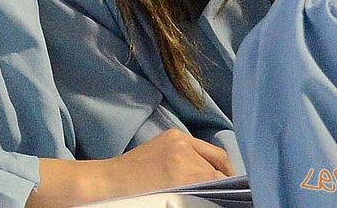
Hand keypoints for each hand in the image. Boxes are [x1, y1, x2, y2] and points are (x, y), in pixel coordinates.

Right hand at [30, 131, 231, 207]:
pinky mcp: (183, 178)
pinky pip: (208, 189)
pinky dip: (208, 196)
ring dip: (213, 190)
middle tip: (217, 193)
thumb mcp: (159, 153)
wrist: (111, 181)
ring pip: (214, 179)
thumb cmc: (132, 173)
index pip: (215, 154)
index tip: (225, 183)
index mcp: (176, 136)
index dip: (224, 170)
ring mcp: (184, 161)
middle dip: (220, 180)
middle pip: (218, 166)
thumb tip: (213, 174)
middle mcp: (183, 145)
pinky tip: (199, 199)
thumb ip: (184, 156)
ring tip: (201, 196)